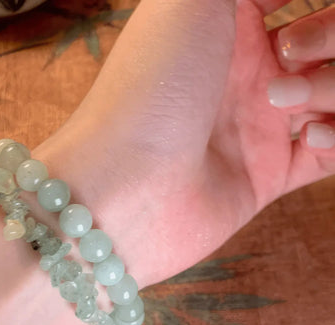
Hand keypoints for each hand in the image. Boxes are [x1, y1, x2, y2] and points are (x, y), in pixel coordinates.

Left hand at [0, 1, 334, 324]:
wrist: (125, 190)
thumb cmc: (148, 87)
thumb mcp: (188, 1)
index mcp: (227, 25)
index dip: (316, 3)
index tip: (304, 13)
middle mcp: (245, 73)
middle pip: (324, 44)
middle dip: (332, 37)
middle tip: (293, 55)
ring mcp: (255, 126)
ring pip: (333, 93)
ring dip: (334, 87)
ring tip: (289, 103)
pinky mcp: (266, 175)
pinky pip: (330, 153)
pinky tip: (311, 135)